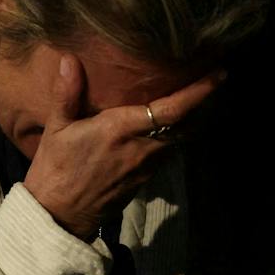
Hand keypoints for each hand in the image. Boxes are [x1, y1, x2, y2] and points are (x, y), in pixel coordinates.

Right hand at [22, 57, 222, 236]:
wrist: (60, 215)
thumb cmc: (56, 169)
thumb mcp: (56, 129)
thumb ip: (67, 93)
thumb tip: (70, 58)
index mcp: (122, 130)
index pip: (171, 109)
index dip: (198, 92)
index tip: (218, 74)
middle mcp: (142, 148)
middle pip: (186, 125)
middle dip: (201, 104)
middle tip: (210, 79)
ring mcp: (146, 167)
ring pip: (179, 140)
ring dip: (188, 121)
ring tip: (191, 99)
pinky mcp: (145, 180)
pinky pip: (168, 153)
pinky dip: (174, 136)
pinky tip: (166, 127)